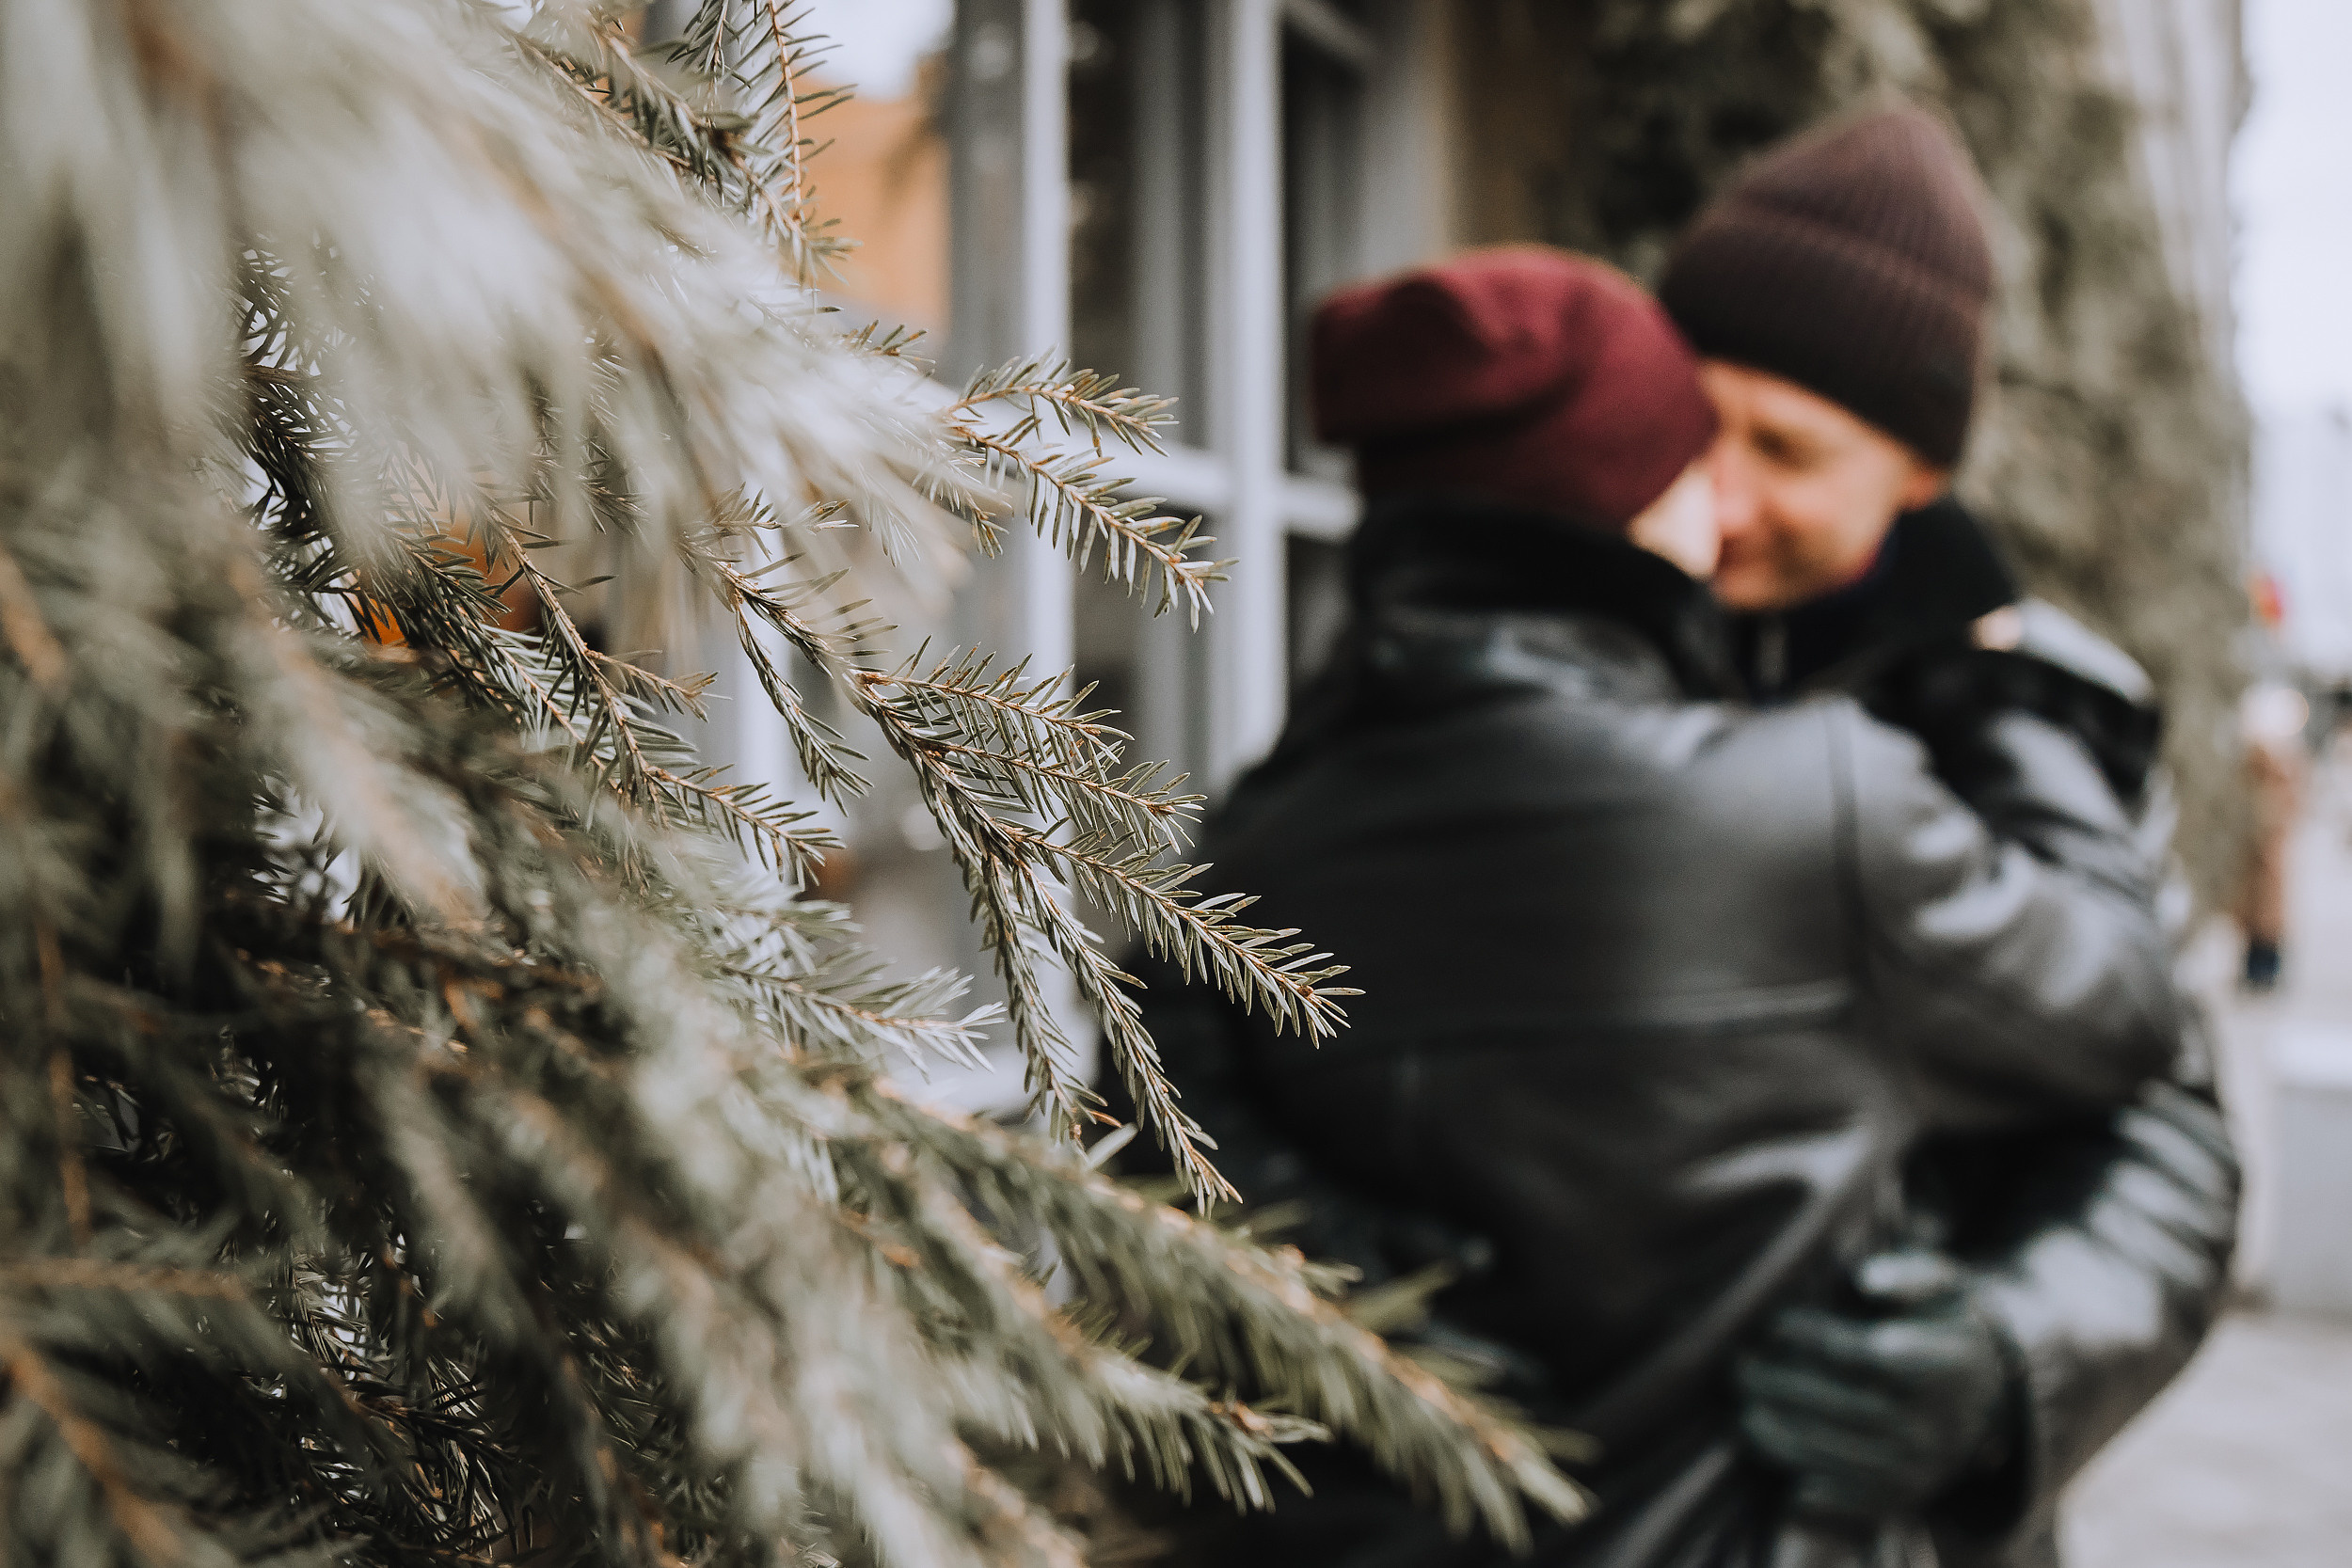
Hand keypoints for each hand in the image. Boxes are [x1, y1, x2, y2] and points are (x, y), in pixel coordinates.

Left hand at [1737, 1251, 2016, 1522]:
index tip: (1775, 1321)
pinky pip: (1848, 1495)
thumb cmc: (1944, 1325)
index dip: (1818, 1339)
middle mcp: (1943, 1425)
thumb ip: (1910, 1274)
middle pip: (1851, 1407)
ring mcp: (1925, 1467)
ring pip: (1844, 1453)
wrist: (1983, 1397)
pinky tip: (1765, 1450)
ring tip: (1743, 1405)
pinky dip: (1803, 1475)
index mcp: (1954, 1368)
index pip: (1874, 1356)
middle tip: (1740, 1364)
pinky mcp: (1904, 1495)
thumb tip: (1867, 1278)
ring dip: (1785, 1432)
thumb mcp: (1944, 1286)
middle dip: (1788, 1386)